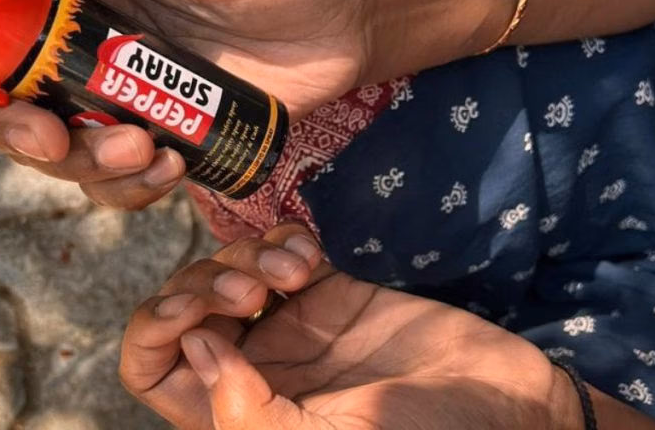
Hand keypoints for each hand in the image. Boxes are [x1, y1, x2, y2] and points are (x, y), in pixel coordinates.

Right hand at [0, 0, 371, 208]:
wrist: (355, 13)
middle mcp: (89, 42)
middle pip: (0, 95)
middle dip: (9, 127)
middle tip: (52, 135)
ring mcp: (126, 96)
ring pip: (56, 149)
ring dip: (79, 163)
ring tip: (143, 145)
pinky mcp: (167, 139)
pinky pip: (117, 183)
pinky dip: (126, 186)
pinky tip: (166, 163)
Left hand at [119, 224, 582, 429]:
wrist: (504, 399)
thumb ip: (250, 414)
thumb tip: (195, 347)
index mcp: (240, 414)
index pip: (151, 369)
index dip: (154, 334)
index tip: (197, 315)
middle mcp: (254, 368)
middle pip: (182, 307)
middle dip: (199, 286)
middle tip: (250, 291)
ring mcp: (290, 324)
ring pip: (224, 268)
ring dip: (244, 258)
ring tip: (292, 273)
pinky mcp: (328, 289)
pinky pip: (276, 246)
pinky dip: (280, 242)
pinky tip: (310, 259)